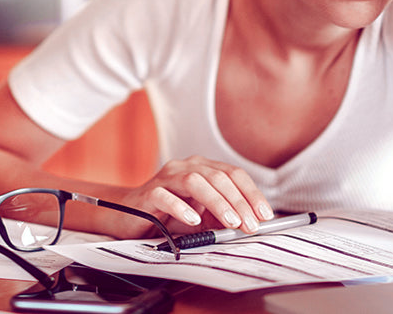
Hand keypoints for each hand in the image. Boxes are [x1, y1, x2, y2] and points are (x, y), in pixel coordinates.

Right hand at [109, 155, 273, 238]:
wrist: (128, 216)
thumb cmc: (168, 215)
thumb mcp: (202, 217)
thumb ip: (221, 217)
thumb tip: (248, 225)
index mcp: (202, 168)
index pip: (233, 174)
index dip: (251, 193)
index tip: (265, 214)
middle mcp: (186, 167)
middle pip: (218, 177)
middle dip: (239, 202)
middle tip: (250, 224)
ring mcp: (166, 177)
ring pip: (195, 182)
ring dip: (217, 202)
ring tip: (230, 222)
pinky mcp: (148, 193)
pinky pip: (165, 196)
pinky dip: (182, 207)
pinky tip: (193, 220)